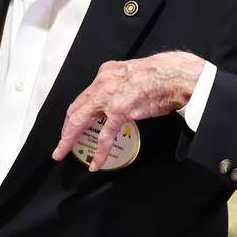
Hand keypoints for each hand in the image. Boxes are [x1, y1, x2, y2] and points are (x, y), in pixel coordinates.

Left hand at [52, 52, 204, 171]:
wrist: (176, 75)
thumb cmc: (163, 74)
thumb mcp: (132, 73)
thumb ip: (121, 85)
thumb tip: (118, 99)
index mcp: (106, 73)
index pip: (84, 96)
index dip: (76, 112)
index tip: (71, 123)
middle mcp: (102, 83)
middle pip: (76, 108)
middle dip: (66, 127)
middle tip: (60, 142)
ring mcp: (109, 97)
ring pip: (81, 121)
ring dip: (69, 139)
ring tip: (62, 153)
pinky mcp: (119, 111)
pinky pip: (105, 136)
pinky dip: (99, 152)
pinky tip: (95, 163)